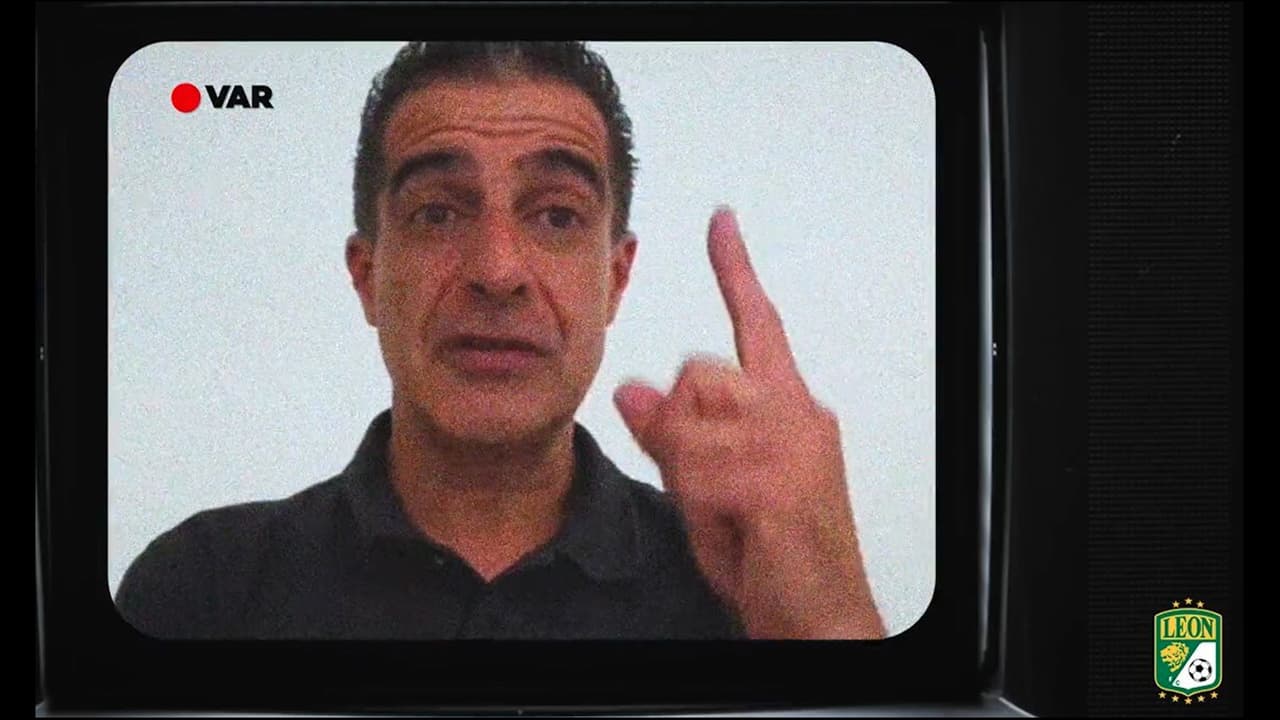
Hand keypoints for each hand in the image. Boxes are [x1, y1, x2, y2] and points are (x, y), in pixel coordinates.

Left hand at [614, 208, 884, 639]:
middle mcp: (796, 413)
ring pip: (689, 414)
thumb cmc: (770, 556)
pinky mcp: (780, 480)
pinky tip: (735, 525)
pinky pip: (700, 465)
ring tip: (726, 511)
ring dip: (688, 469)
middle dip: (679, 426)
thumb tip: (629, 390)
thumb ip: (674, 437)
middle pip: (697, 370)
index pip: (758, 324)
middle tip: (706, 484)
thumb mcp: (706, 489)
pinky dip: (701, 500)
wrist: (816, 618)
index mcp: (787, 408)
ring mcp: (791, 443)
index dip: (734, 271)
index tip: (720, 223)